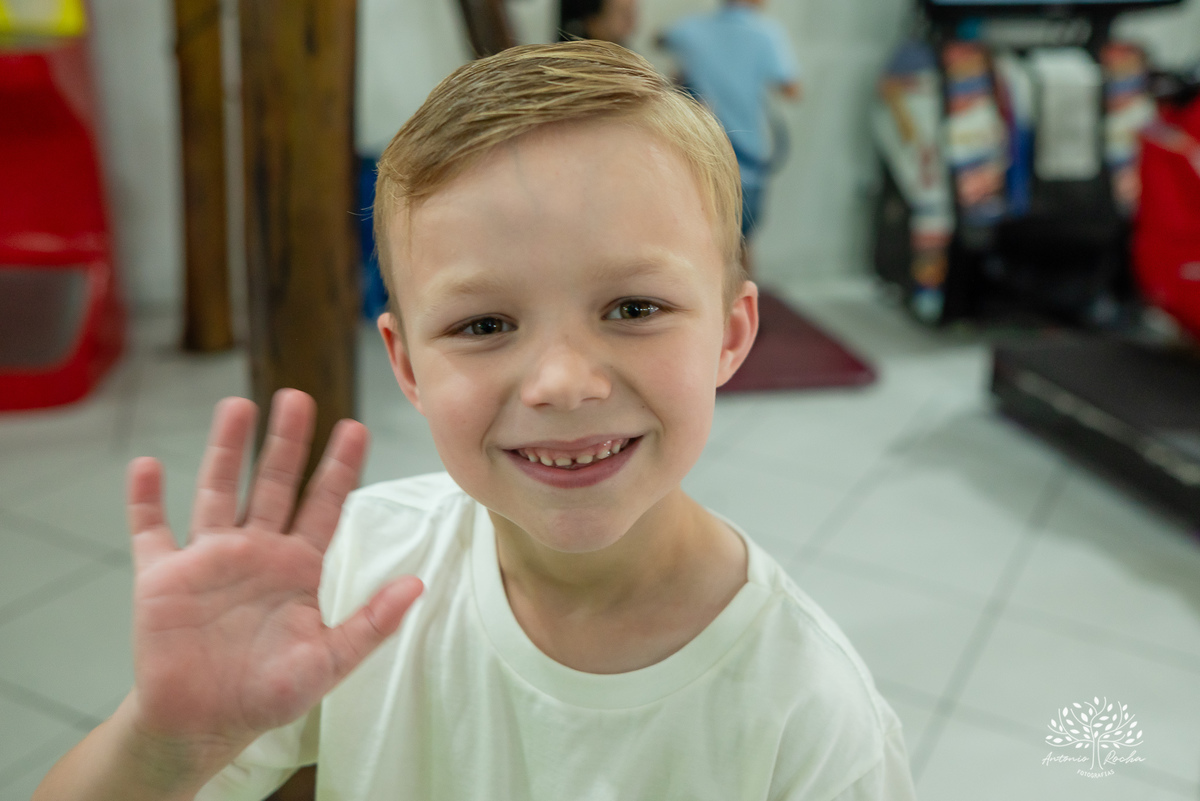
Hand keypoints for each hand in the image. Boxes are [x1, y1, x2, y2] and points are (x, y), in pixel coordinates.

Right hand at [124, 389, 422, 760]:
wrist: (204, 725)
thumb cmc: (268, 695)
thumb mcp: (330, 661)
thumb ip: (372, 622)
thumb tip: (419, 585)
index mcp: (297, 567)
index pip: (324, 506)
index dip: (339, 468)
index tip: (355, 427)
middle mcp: (255, 552)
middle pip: (273, 484)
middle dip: (286, 442)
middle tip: (298, 397)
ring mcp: (208, 560)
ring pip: (217, 491)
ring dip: (225, 450)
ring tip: (237, 406)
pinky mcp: (161, 578)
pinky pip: (150, 531)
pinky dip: (144, 500)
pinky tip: (145, 465)